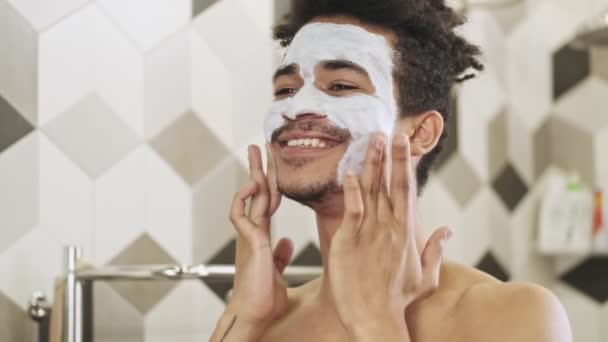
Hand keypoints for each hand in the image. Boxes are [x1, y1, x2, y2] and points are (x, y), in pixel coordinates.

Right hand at [222, 145, 291, 329]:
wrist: (255, 314)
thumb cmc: (263, 297)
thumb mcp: (276, 270)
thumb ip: (279, 254)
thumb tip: (285, 242)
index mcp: (262, 236)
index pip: (267, 201)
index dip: (270, 183)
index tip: (271, 167)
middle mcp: (253, 231)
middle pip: (256, 192)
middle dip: (258, 168)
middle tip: (259, 146)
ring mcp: (248, 234)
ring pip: (249, 196)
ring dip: (252, 173)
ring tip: (256, 153)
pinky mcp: (248, 241)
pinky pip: (240, 213)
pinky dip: (243, 198)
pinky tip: (252, 187)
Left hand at [328, 133, 451, 337]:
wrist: (374, 319)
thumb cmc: (397, 300)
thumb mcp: (424, 276)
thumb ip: (435, 250)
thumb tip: (446, 231)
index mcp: (407, 232)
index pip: (407, 190)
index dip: (404, 163)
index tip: (403, 142)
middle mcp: (390, 227)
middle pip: (391, 184)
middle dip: (390, 155)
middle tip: (389, 132)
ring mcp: (369, 233)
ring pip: (371, 191)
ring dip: (371, 164)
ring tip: (371, 141)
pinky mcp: (348, 241)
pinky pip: (351, 210)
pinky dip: (351, 190)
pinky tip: (350, 172)